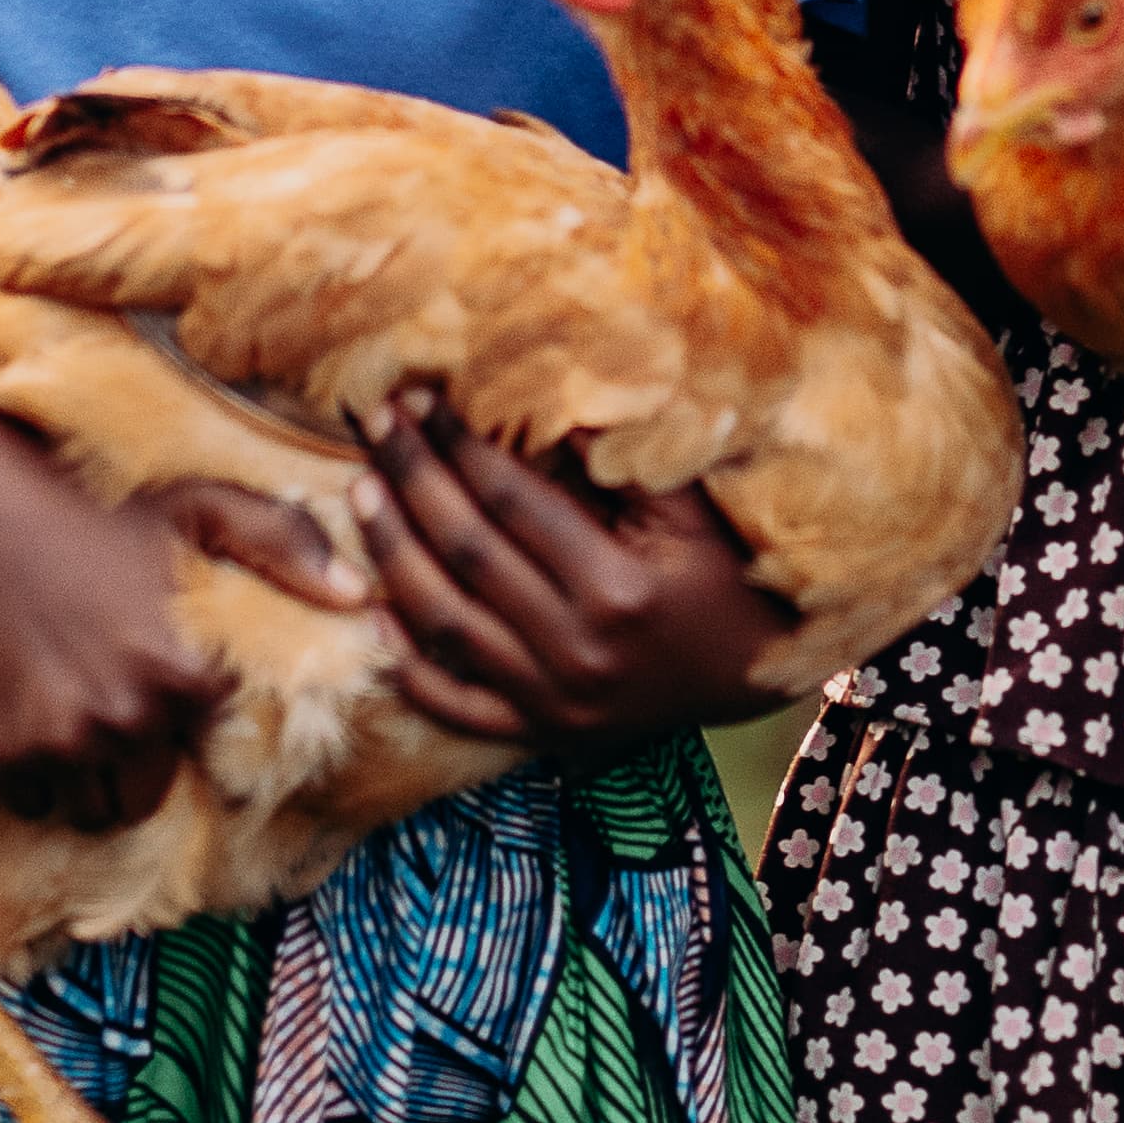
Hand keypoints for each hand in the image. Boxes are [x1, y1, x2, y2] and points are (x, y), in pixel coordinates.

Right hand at [0, 405, 344, 831]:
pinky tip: (32, 713)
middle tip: (113, 697)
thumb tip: (364, 598)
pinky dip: (36, 778)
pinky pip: (35, 805)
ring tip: (78, 716)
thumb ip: (287, 544)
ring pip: (97, 811)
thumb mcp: (199, 506)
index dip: (186, 702)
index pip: (211, 732)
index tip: (156, 663)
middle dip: (140, 757)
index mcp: (186, 670)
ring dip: (92, 780)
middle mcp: (127, 716)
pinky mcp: (0, 754)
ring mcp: (59, 741)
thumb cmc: (94, 507)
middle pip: (150, 792)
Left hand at [348, 392, 794, 745]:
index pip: (511, 500)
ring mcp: (555, 702)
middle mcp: (578, 652)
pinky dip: (406, 665)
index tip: (422, 397)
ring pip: (446, 625)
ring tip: (361, 494)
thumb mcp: (688, 504)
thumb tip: (536, 389)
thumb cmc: (730, 570)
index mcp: (617, 588)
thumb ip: (615, 452)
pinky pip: (455, 706)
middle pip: (468, 553)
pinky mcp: (543, 733)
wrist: (762, 671)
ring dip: (393, 555)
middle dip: (413, 479)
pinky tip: (370, 612)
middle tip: (376, 425)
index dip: (459, 443)